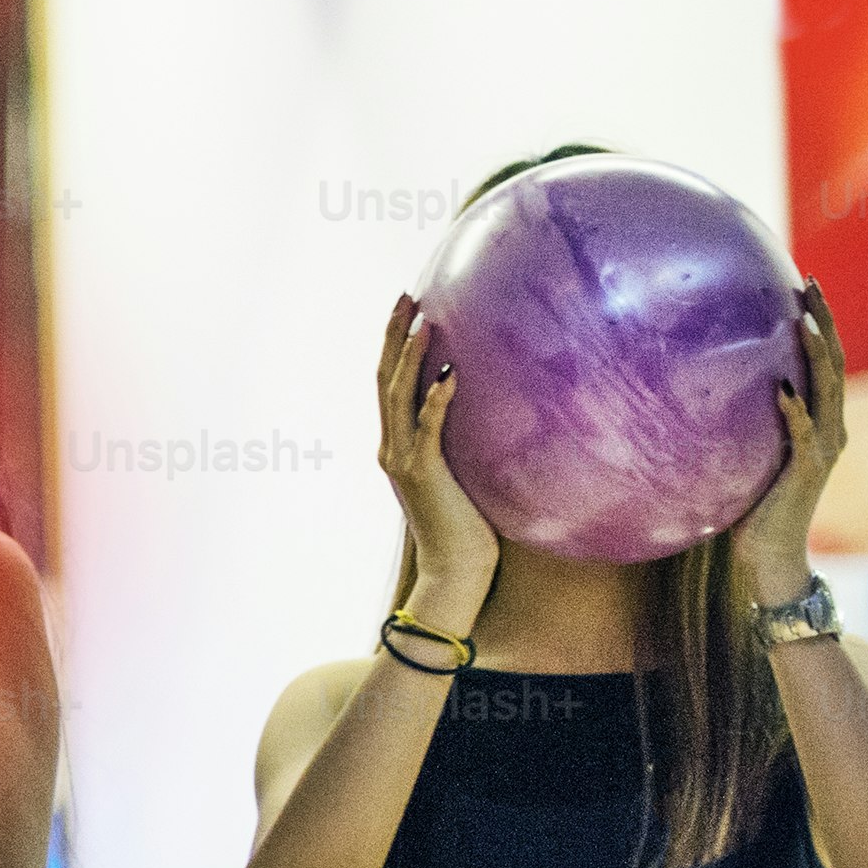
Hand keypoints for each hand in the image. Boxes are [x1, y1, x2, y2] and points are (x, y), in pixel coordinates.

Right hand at [378, 296, 501, 624]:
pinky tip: (450, 372)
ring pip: (397, 396)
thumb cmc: (466, 528)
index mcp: (397, 445)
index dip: (394, 344)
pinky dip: (436, 399)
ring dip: (409, 356)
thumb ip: (459, 444)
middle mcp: (391, 447)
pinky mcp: (422, 473)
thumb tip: (483, 411)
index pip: (390, 384)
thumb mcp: (462, 475)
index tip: (408, 310)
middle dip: (393, 336)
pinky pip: (427, 428)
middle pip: (384, 379)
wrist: (454, 570)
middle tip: (406, 297)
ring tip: (423, 322)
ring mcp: (402, 460)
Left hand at [731, 284, 845, 611]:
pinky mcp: (808, 472)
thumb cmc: (752, 505)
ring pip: (827, 391)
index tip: (803, 285)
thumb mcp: (748, 452)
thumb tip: (702, 387)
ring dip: (817, 355)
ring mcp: (823, 448)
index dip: (820, 322)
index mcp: (822, 420)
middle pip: (835, 363)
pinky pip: (804, 436)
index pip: (826, 360)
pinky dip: (795, 412)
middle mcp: (831, 428)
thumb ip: (744, 421)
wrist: (769, 555)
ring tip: (804, 322)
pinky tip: (781, 391)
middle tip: (810, 283)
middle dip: (825, 321)